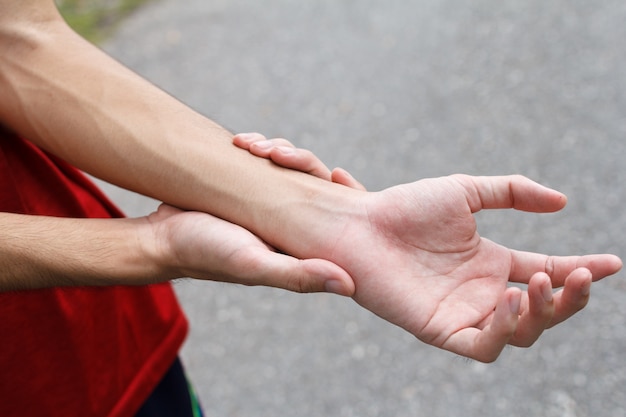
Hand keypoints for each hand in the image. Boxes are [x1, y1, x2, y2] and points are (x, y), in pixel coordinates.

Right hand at [147, 133, 363, 295]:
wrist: (159, 238)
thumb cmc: (206, 254)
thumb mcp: (253, 265)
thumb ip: (298, 276)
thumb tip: (351, 286)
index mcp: (299, 245)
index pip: (341, 216)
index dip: (348, 193)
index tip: (336, 171)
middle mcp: (288, 225)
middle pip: (316, 183)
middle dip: (302, 159)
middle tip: (276, 152)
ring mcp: (268, 206)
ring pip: (290, 167)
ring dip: (277, 148)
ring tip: (249, 144)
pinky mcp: (248, 190)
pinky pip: (265, 162)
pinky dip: (258, 148)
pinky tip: (242, 141)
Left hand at [326, 174, 621, 360]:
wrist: (359, 223)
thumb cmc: (403, 208)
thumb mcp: (465, 192)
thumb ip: (513, 193)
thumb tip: (564, 203)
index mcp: (489, 262)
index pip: (547, 272)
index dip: (581, 271)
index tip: (611, 263)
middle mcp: (480, 292)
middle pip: (542, 310)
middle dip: (568, 297)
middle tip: (574, 275)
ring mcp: (462, 313)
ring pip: (521, 333)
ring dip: (541, 312)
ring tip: (537, 281)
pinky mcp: (439, 330)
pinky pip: (483, 346)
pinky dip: (504, 329)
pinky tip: (507, 297)